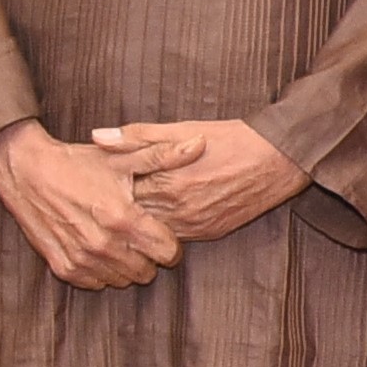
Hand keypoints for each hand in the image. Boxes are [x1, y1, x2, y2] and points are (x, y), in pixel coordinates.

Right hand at [0, 123, 181, 289]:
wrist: (25, 170)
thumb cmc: (78, 163)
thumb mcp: (122, 158)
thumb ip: (164, 156)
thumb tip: (200, 145)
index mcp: (122, 219)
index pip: (167, 253)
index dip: (169, 243)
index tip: (160, 232)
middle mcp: (103, 244)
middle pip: (147, 272)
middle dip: (148, 257)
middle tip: (137, 236)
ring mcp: (82, 259)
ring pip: (122, 280)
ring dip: (124, 265)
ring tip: (116, 240)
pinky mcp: (63, 268)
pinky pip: (96, 283)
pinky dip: (100, 271)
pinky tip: (97, 249)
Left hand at [92, 117, 299, 241]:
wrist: (279, 160)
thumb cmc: (231, 138)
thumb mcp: (181, 128)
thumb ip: (136, 137)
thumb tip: (97, 137)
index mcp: (167, 181)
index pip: (120, 192)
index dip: (102, 189)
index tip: (87, 185)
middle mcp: (178, 209)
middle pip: (133, 217)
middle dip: (115, 211)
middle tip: (92, 206)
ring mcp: (195, 225)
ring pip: (153, 231)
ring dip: (137, 225)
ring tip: (117, 218)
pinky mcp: (210, 233)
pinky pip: (176, 237)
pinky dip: (161, 230)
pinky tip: (152, 221)